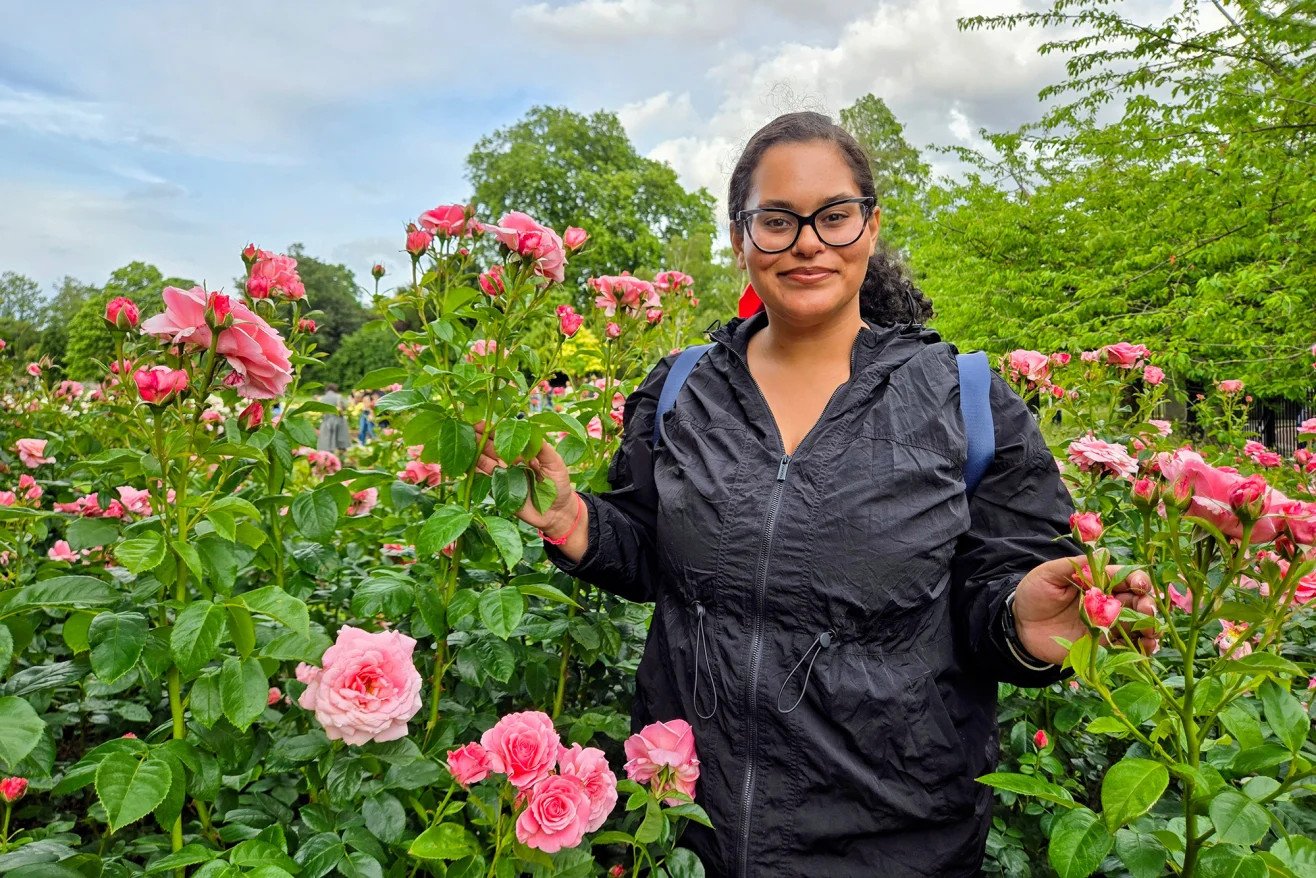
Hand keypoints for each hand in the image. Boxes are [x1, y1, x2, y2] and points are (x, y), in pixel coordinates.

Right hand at [473, 421, 577, 534]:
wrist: (557, 513)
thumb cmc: (559, 485)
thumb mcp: (555, 463)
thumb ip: (543, 448)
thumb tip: (530, 428)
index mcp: (523, 452)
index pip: (505, 436)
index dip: (493, 429)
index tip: (481, 422)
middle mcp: (510, 462)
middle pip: (491, 447)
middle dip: (478, 438)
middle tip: (465, 428)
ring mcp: (503, 477)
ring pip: (485, 462)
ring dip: (474, 453)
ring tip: (464, 443)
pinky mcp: (499, 492)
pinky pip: (485, 480)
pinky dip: (475, 472)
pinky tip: (467, 464)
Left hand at [1012, 557, 1157, 664]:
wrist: (1019, 625)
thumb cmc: (1033, 594)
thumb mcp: (1047, 575)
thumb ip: (1072, 565)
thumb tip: (1101, 551)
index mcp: (1098, 580)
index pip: (1126, 577)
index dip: (1138, 580)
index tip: (1140, 586)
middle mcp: (1107, 601)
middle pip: (1139, 600)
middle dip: (1148, 605)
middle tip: (1146, 611)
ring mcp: (1107, 623)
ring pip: (1139, 624)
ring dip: (1151, 627)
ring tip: (1151, 633)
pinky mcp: (1102, 644)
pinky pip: (1128, 646)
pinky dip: (1142, 647)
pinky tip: (1146, 647)